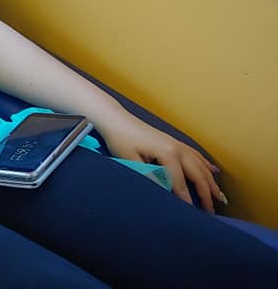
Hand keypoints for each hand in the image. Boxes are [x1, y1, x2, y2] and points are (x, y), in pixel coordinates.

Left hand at [98, 115, 223, 211]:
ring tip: (220, 198)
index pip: (180, 183)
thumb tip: (164, 194)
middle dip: (206, 194)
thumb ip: (150, 177)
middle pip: (198, 175)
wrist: (115, 119)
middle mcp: (177, 148)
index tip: (193, 217)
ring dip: (211, 182)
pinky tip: (214, 171)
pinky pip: (195, 154)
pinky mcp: (173, 141)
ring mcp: (177, 143)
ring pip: (200, 165)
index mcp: (168, 153)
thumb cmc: (120, 140)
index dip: (187, 201)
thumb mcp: (131, 161)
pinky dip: (206, 164)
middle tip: (212, 213)